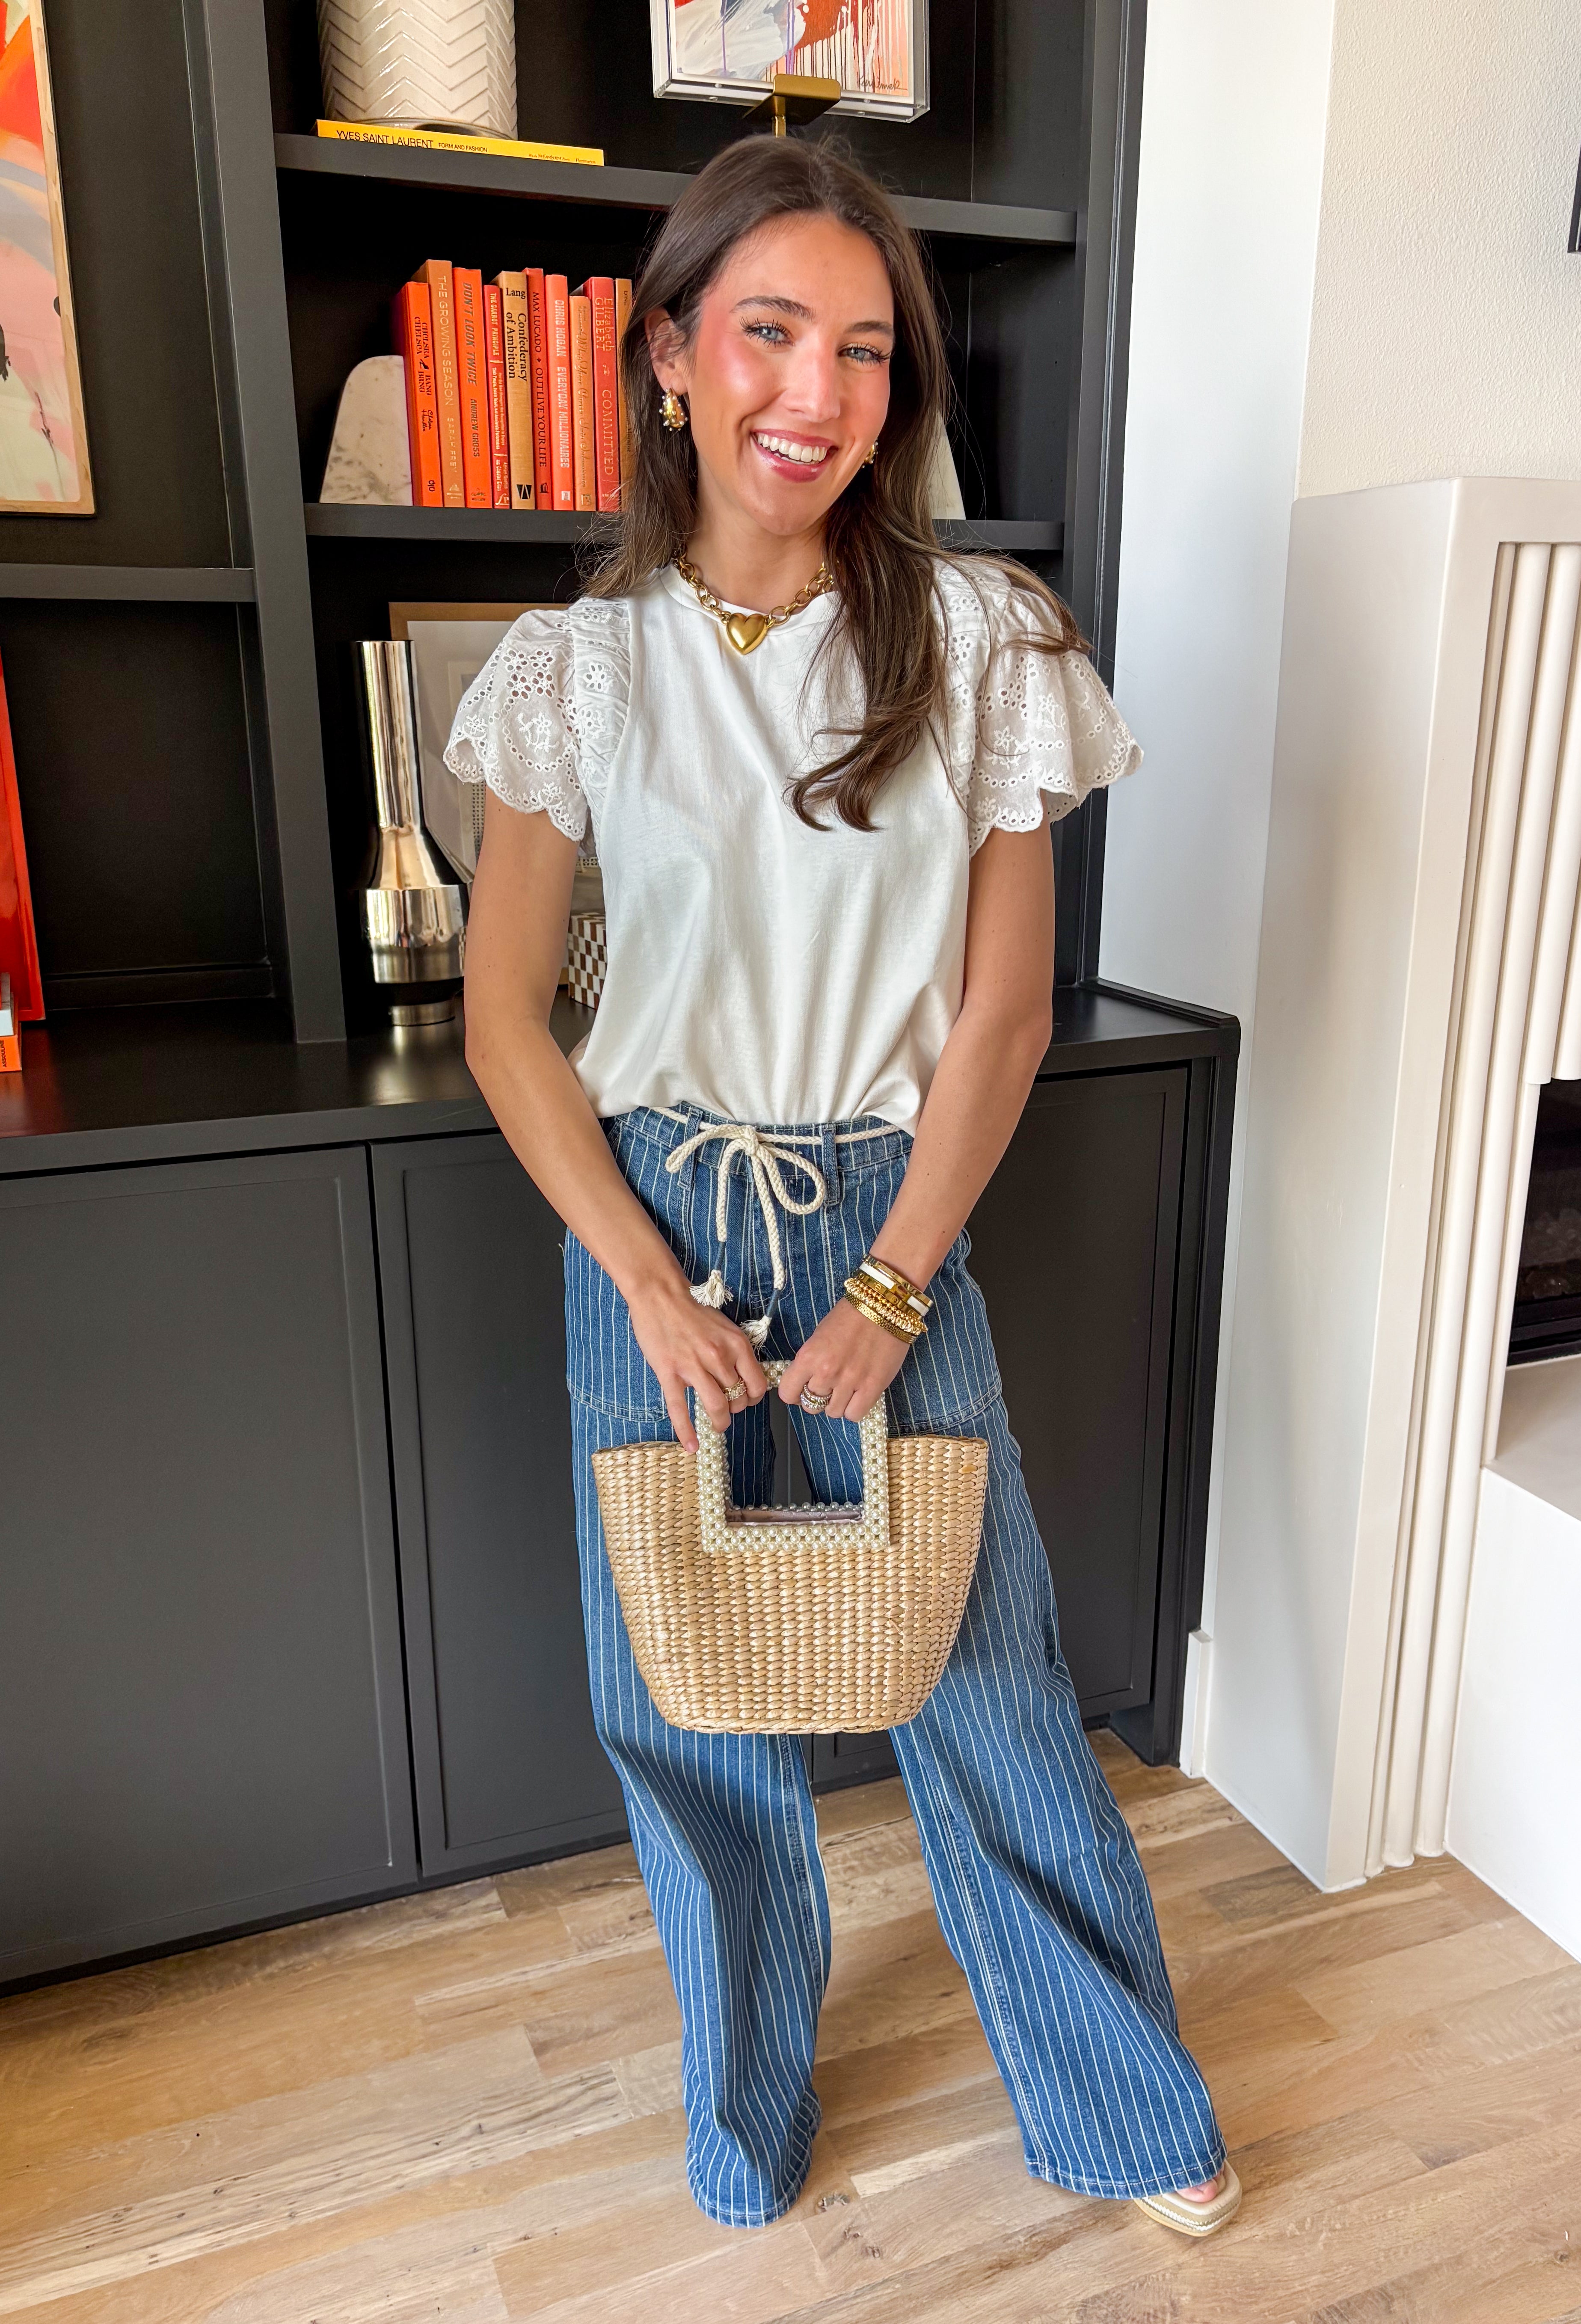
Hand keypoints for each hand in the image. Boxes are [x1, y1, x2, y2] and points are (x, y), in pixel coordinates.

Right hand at [626, 1272, 768, 1448]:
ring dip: (720, 1422)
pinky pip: (679, 1409)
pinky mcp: (669, 1374)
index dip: (753, 1398)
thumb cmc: (693, 1311)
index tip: (746, 1400)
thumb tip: (743, 1377)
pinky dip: (686, 1432)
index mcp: (737, 1345)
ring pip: (715, 1406)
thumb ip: (736, 1352)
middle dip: (734, 1409)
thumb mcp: (725, 1327)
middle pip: (737, 1398)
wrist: (661, 1296)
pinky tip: (692, 1446)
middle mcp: (719, 1357)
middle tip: (727, 1409)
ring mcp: (693, 1367)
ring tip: (718, 1426)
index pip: (757, 1385)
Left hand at [777, 1294, 911, 1422]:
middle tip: (829, 1386)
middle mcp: (826, 1372)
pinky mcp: (872, 1387)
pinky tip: (859, 1394)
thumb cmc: (851, 1316)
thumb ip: (811, 1362)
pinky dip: (855, 1408)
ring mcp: (850, 1382)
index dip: (794, 1394)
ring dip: (838, 1403)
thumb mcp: (819, 1335)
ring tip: (847, 1387)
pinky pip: (855, 1414)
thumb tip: (807, 1383)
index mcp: (809, 1356)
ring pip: (833, 1413)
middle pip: (811, 1406)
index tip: (801, 1391)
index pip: (788, 1393)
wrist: (883, 1307)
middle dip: (818, 1398)